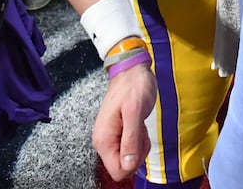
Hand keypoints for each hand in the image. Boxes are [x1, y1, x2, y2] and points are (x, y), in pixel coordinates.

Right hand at [93, 62, 156, 180]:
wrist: (130, 70)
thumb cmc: (133, 86)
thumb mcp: (135, 112)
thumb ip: (130, 140)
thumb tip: (128, 165)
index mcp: (104, 139)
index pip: (117, 171)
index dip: (133, 162)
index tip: (138, 141)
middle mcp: (103, 142)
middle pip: (123, 166)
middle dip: (137, 152)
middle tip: (139, 130)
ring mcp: (110, 138)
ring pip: (128, 158)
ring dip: (139, 145)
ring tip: (138, 124)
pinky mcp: (117, 134)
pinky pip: (130, 148)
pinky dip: (139, 139)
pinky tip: (137, 124)